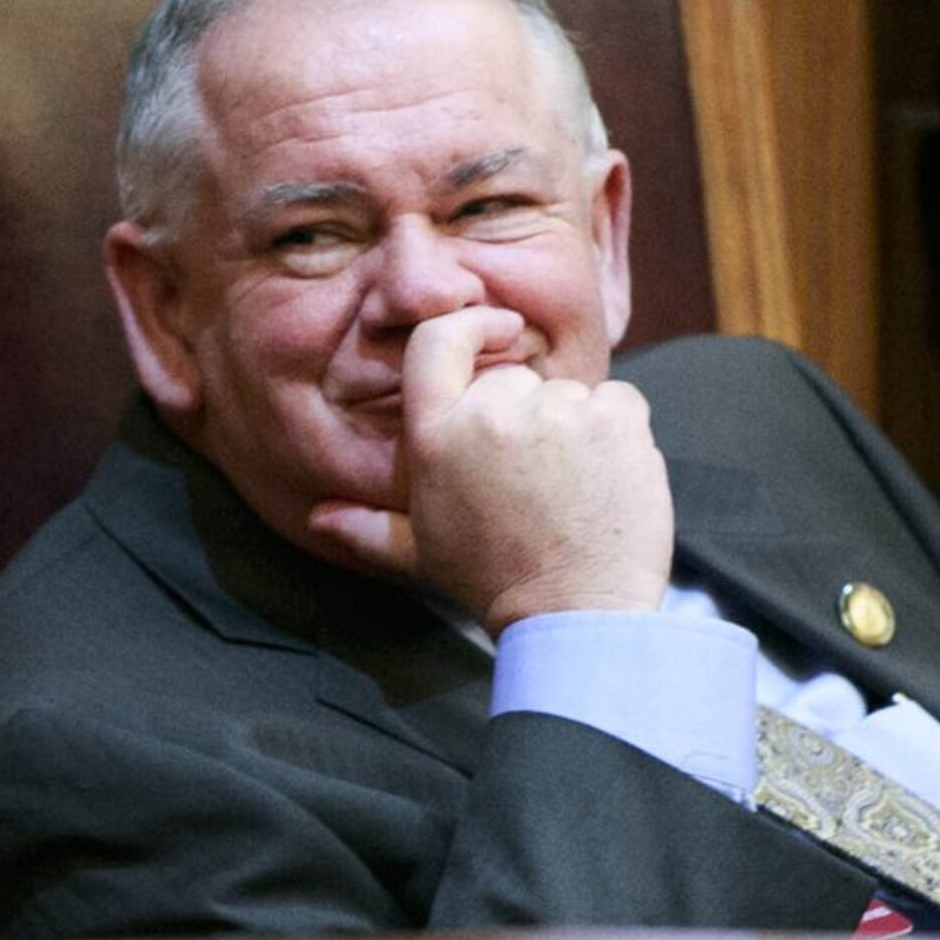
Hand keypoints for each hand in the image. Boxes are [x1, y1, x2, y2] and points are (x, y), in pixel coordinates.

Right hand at [306, 305, 674, 630]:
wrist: (575, 613)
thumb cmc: (495, 582)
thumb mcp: (421, 554)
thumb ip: (367, 528)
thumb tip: (320, 518)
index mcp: (437, 435)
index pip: (437, 342)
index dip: (468, 326)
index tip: (495, 329)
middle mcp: (491, 414)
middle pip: (513, 380)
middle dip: (525, 416)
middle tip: (532, 479)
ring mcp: (556, 412)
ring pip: (568, 393)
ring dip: (573, 428)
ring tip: (570, 489)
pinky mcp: (612, 418)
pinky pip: (619, 401)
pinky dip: (617, 432)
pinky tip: (605, 479)